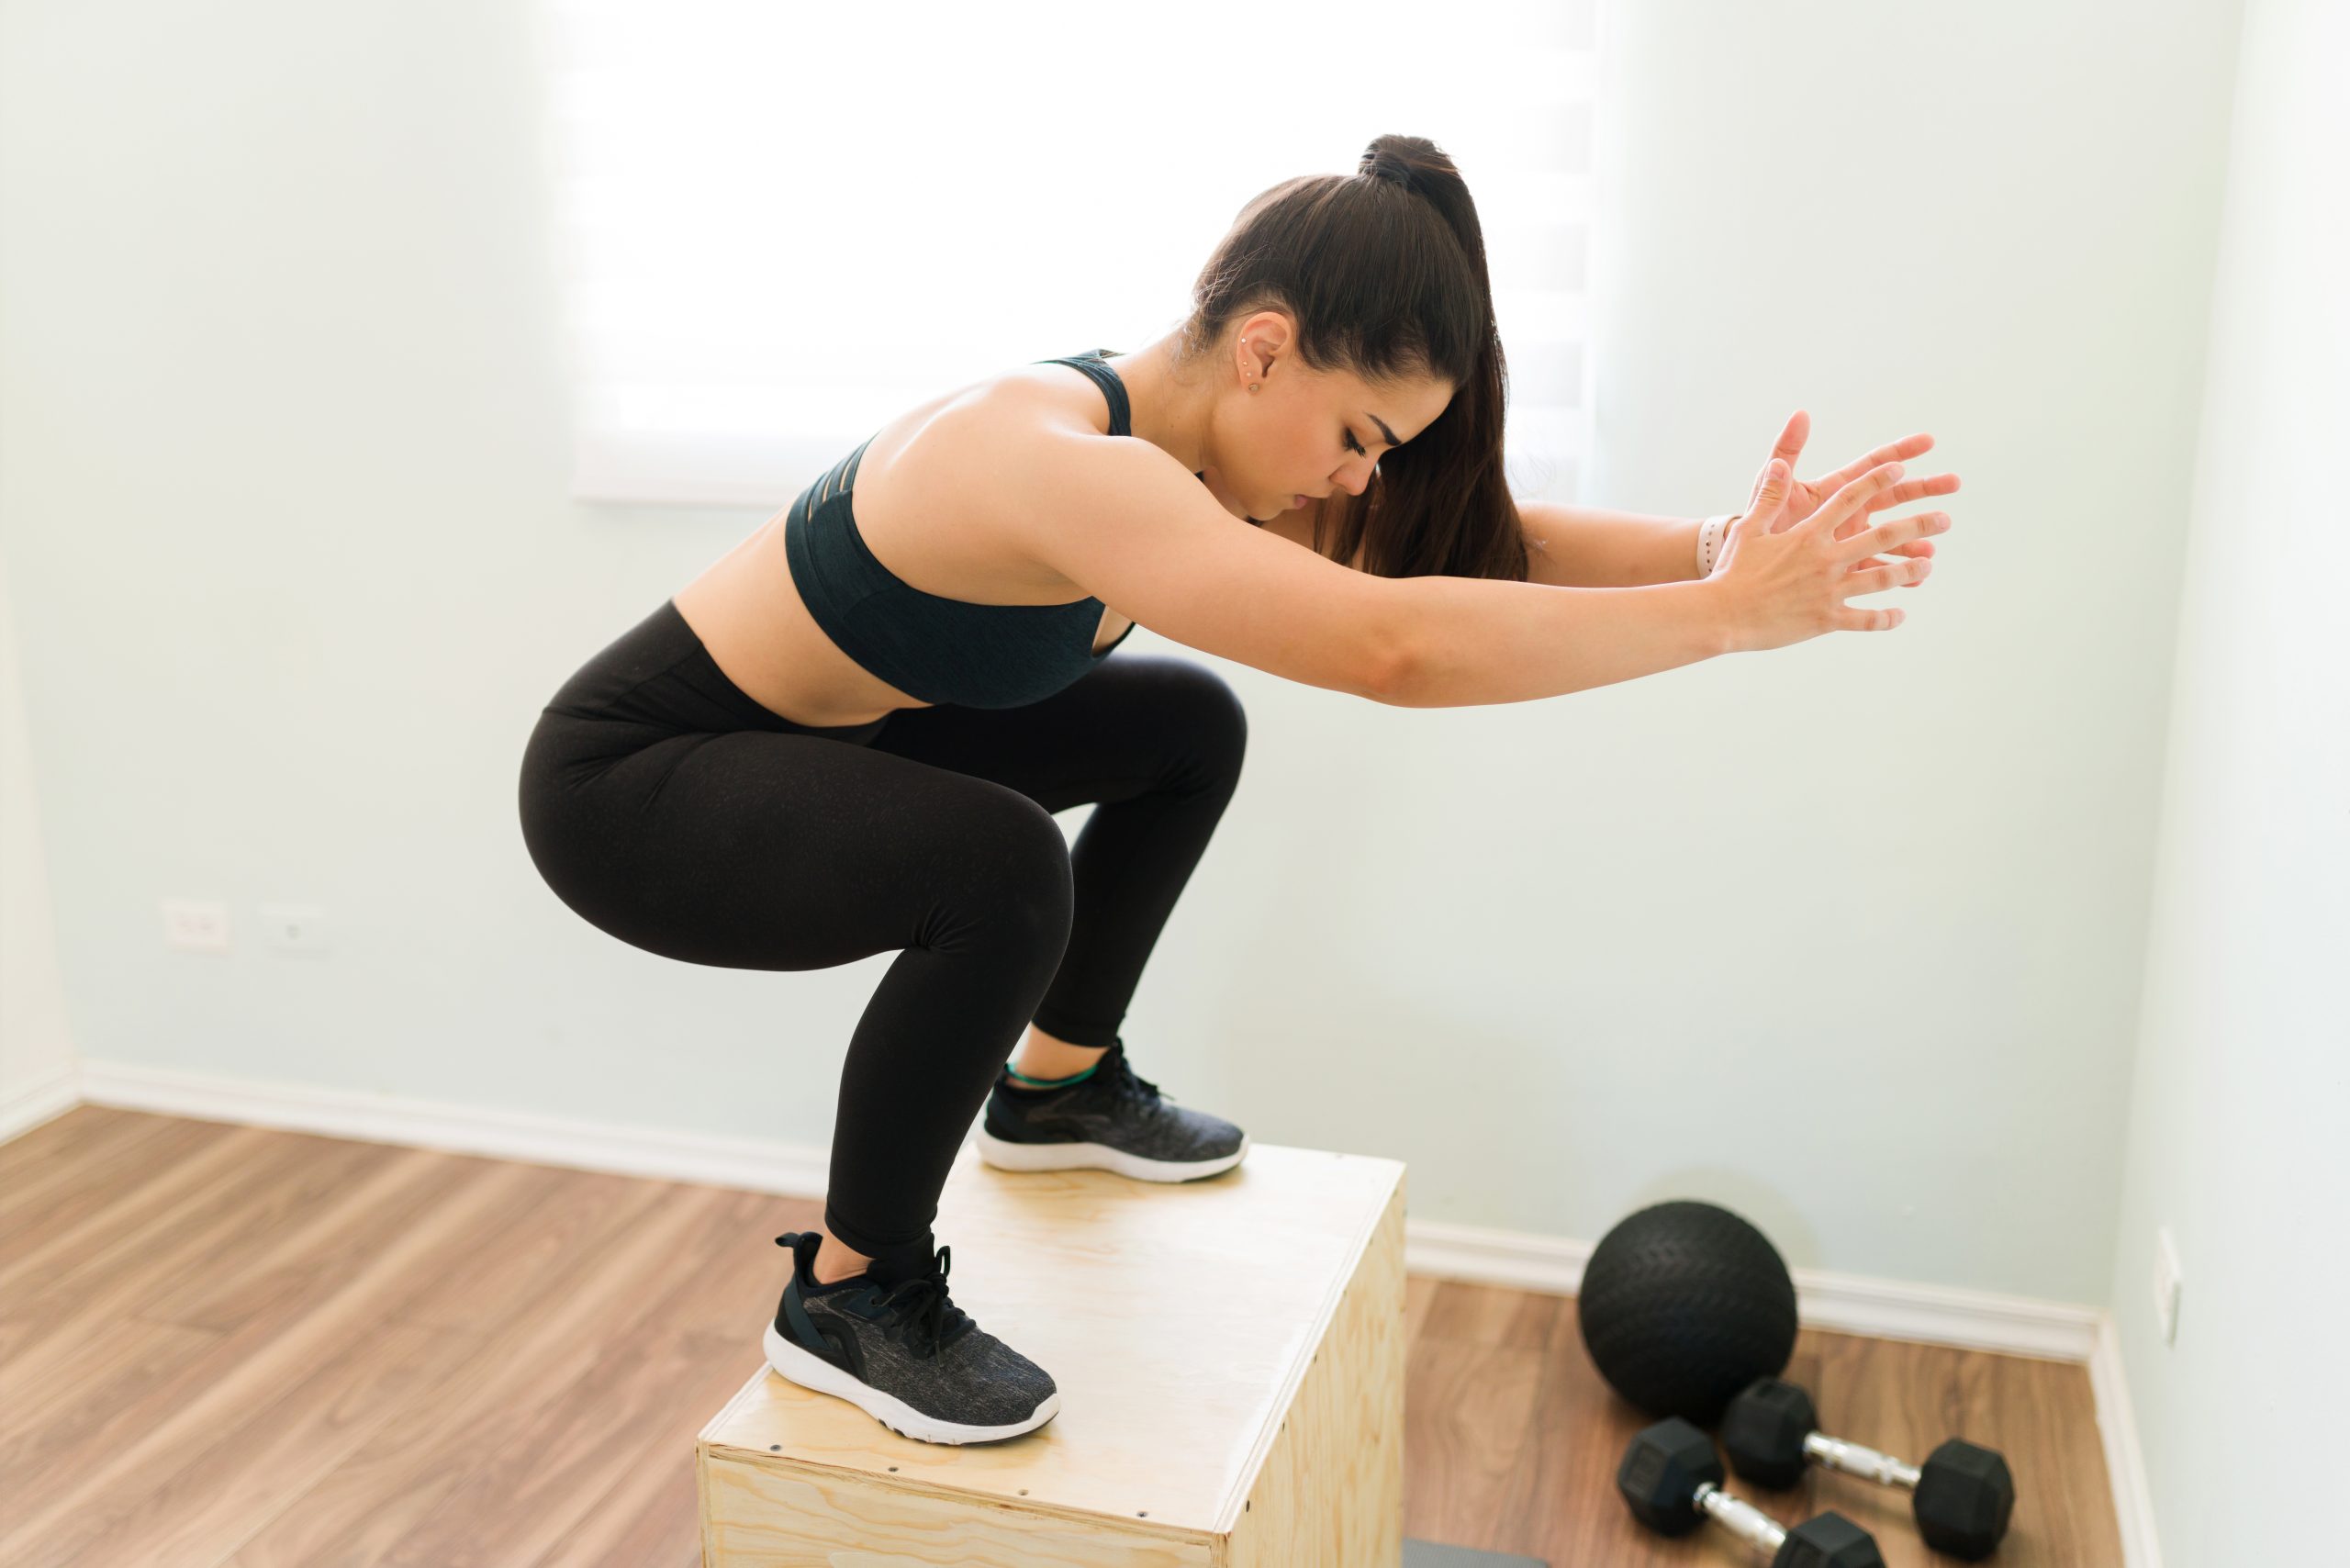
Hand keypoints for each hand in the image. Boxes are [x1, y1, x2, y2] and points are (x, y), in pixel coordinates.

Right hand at [1712, 458, 1951, 651]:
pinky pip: (1865, 619)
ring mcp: (1829, 590)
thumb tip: (1781, 462)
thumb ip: (1771, 494)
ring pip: (1882, 577)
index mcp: (1809, 533)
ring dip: (1910, 569)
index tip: (1902, 468)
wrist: (1723, 614)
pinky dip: (1884, 618)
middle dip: (1918, 524)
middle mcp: (1826, 558)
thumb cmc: (1734, 570)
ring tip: (1929, 564)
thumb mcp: (1751, 527)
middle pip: (1882, 535)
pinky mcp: (1826, 619)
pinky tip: (1900, 615)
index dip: (1877, 481)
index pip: (1850, 498)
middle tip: (1944, 518)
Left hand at [1740, 411, 1959, 582]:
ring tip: (1935, 542)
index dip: (1900, 451)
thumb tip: (1799, 415)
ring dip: (1915, 537)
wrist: (1749, 563)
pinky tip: (1917, 577)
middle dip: (1924, 489)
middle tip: (1954, 483)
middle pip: (1894, 496)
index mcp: (1835, 490)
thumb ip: (1786, 453)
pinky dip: (1898, 572)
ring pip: (1892, 536)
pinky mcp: (1848, 567)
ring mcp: (1852, 539)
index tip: (1928, 440)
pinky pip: (1878, 568)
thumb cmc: (1760, 521)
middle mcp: (1849, 512)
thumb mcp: (1770, 486)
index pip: (1873, 466)